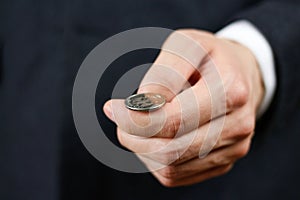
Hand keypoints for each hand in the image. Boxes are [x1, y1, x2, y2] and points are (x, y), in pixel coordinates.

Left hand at [103, 29, 263, 186]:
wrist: (240, 74)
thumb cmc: (209, 58)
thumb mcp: (186, 46)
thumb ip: (165, 73)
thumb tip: (142, 103)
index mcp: (231, 91)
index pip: (174, 120)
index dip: (136, 119)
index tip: (112, 108)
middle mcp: (238, 125)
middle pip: (172, 150)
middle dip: (134, 138)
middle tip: (119, 119)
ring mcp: (234, 148)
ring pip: (172, 167)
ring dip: (142, 150)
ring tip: (135, 126)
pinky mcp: (224, 162)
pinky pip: (178, 175)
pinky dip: (154, 160)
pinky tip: (152, 139)